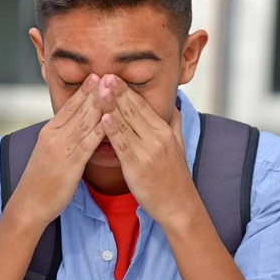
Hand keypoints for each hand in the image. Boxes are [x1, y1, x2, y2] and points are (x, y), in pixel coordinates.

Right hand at [10, 74, 104, 228]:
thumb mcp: (48, 154)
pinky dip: (99, 131)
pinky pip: (87, 144)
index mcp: (49, 132)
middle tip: (109, 74)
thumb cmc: (41, 182)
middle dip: (94, 91)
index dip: (83, 91)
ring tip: (112, 89)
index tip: (96, 76)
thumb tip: (74, 130)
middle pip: (78, 110)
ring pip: (84, 123)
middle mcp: (54, 136)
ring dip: (99, 105)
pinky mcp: (70, 164)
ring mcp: (61, 149)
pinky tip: (110, 120)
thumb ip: (61, 140)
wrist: (29, 204)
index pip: (69, 107)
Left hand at [98, 75, 198, 226]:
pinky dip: (112, 130)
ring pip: (126, 124)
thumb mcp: (179, 145)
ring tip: (99, 90)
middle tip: (104, 75)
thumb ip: (174, 124)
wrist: (178, 204)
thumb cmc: (175, 176)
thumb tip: (174, 106)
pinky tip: (102, 118)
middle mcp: (157, 138)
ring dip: (111, 106)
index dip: (127, 90)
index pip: (143, 105)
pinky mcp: (137, 166)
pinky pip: (122, 145)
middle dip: (117, 92)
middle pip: (134, 110)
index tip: (114, 76)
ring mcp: (147, 152)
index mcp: (165, 131)